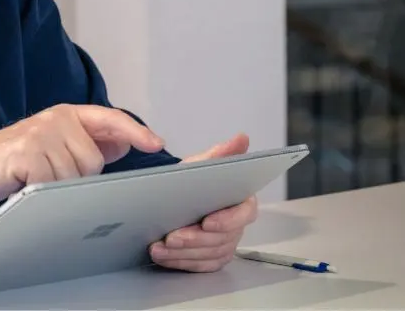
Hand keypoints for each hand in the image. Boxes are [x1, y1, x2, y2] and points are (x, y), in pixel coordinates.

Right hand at [0, 104, 163, 201]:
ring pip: (74, 175)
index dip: (135, 131)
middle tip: (51, 173)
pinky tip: (28, 182)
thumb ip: (89, 142)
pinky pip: (53, 184)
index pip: (110, 119)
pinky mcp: (28, 151)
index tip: (156, 143)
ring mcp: (41, 133)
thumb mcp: (57, 145)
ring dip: (58, 186)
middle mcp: (57, 118)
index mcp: (68, 115)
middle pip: (93, 159)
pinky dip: (42, 191)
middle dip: (78, 176)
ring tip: (38, 178)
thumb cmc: (22, 159)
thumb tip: (125, 142)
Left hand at [148, 133, 257, 272]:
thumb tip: (242, 138)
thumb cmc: (193, 179)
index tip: (206, 222)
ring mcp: (225, 243)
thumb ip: (222, 153)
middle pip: (224, 239)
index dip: (227, 220)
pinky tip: (163, 256)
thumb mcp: (202, 164)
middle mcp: (237, 224)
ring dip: (183, 253)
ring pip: (210, 254)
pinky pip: (200, 265)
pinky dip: (180, 262)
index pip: (244, 213)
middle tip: (172, 236)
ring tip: (160, 247)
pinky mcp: (211, 257)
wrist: (176, 194)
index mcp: (241, 200)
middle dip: (195, 239)